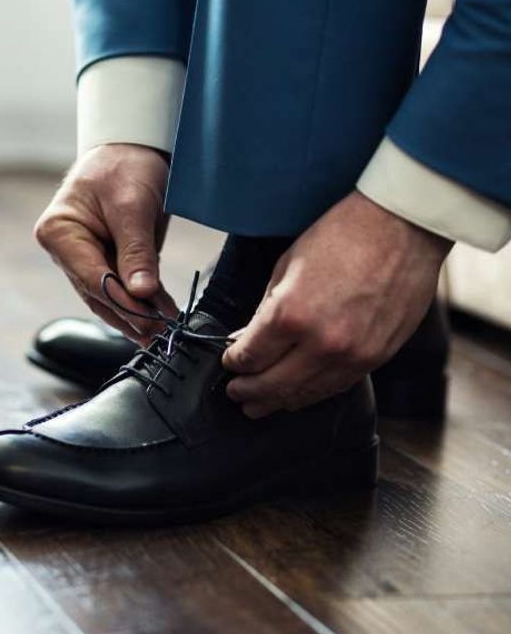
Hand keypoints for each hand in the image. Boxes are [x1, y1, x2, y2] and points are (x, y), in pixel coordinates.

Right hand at [34, 143, 178, 346]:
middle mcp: (64, 249)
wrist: (132, 147)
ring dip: (136, 315)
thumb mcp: (133, 205)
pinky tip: (159, 316)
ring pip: (107, 297)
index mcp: (58, 232)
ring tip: (163, 332)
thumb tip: (142, 294)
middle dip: (131, 314)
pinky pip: (118, 288)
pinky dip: (139, 303)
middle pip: (97, 292)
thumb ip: (136, 251)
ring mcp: (81, 257)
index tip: (152, 319)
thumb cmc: (126, 165)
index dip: (122, 301)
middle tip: (162, 334)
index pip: (91, 277)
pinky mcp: (102, 260)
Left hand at [221, 190, 452, 417]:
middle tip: (236, 395)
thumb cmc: (343, 236)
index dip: (233, 362)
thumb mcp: (286, 267)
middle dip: (249, 392)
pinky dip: (312, 394)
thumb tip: (247, 339)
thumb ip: (264, 310)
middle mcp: (320, 344)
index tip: (229, 361)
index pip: (249, 357)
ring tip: (260, 406)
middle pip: (273, 384)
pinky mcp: (377, 358)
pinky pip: (336, 387)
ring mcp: (352, 356)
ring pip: (306, 394)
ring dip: (279, 401)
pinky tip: (297, 396)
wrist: (403, 226)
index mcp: (290, 316)